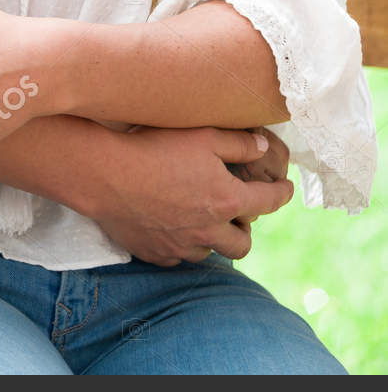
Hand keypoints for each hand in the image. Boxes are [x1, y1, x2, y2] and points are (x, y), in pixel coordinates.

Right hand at [92, 125, 293, 265]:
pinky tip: (173, 226)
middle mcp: (209, 230)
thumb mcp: (202, 135)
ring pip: (210, 251)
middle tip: (237, 212)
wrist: (105, 174)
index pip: (268, 202)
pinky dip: (183, 244)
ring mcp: (183, 246)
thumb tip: (262, 145)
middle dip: (245, 229)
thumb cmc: (154, 148)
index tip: (286, 190)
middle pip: (243, 244)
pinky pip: (179, 256)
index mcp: (226, 200)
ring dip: (213, 238)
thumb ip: (238, 144)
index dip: (282, 194)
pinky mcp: (158, 254)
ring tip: (202, 219)